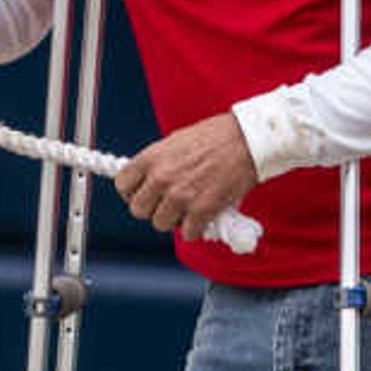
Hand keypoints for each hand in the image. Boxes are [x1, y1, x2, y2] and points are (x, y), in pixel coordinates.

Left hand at [115, 114, 258, 239]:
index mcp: (151, 157)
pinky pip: (188, 233)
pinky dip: (196, 229)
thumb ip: (158, 163)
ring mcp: (180, 196)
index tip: (143, 194)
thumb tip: (148, 180)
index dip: (132, 193)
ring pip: (160, 224)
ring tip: (188, 208)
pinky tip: (203, 216)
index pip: (122, 185)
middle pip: (138, 210)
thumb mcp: (175, 142)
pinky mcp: (201, 210)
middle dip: (152, 209)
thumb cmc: (216, 137)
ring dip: (174, 220)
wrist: (247, 140)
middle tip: (167, 204)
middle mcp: (161, 177)